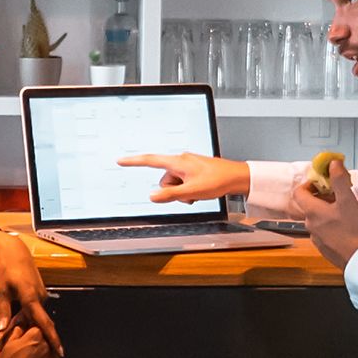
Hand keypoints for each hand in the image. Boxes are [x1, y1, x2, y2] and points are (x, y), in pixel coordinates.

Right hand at [0, 318, 66, 357]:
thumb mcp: (6, 344)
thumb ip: (18, 330)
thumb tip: (24, 322)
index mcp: (35, 338)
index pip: (38, 329)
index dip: (31, 335)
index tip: (27, 340)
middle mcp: (47, 349)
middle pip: (47, 342)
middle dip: (38, 346)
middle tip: (26, 356)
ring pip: (52, 355)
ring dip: (44, 357)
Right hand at [120, 152, 247, 205]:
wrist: (236, 177)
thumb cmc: (217, 181)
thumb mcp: (190, 192)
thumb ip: (170, 195)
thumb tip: (153, 196)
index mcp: (178, 162)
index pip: (150, 160)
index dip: (134, 161)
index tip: (121, 161)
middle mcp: (181, 161)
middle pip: (164, 179)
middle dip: (172, 190)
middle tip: (189, 194)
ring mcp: (188, 165)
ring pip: (174, 183)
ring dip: (182, 192)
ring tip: (197, 193)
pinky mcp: (194, 170)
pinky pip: (183, 182)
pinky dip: (188, 189)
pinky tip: (200, 191)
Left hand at [238, 164, 356, 246]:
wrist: (356, 258)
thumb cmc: (351, 230)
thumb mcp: (348, 200)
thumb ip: (339, 180)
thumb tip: (333, 163)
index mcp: (312, 211)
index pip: (298, 192)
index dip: (308, 184)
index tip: (321, 183)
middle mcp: (309, 224)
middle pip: (308, 204)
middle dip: (321, 196)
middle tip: (336, 194)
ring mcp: (315, 236)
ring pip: (315, 217)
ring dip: (325, 210)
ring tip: (342, 210)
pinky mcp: (322, 245)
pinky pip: (321, 229)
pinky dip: (329, 223)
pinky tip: (343, 225)